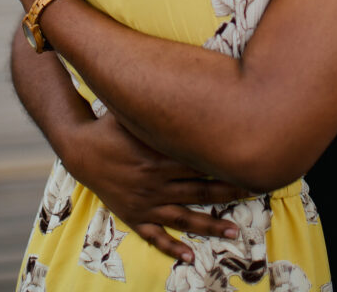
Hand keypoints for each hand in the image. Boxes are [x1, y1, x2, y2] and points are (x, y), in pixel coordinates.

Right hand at [64, 113, 249, 261]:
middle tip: (256, 194)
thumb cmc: (112, 125)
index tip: (248, 165)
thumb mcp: (135, 111)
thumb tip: (184, 79)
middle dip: (229, 193)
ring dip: (211, 225)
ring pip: (185, 217)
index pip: (201, 163)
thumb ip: (158, 105)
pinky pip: (156, 236)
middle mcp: (156, 182)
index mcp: (159, 156)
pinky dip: (173, 247)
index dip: (225, 165)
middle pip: (201, 190)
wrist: (80, 148)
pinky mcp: (134, 215)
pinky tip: (190, 256)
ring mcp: (146, 202)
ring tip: (235, 233)